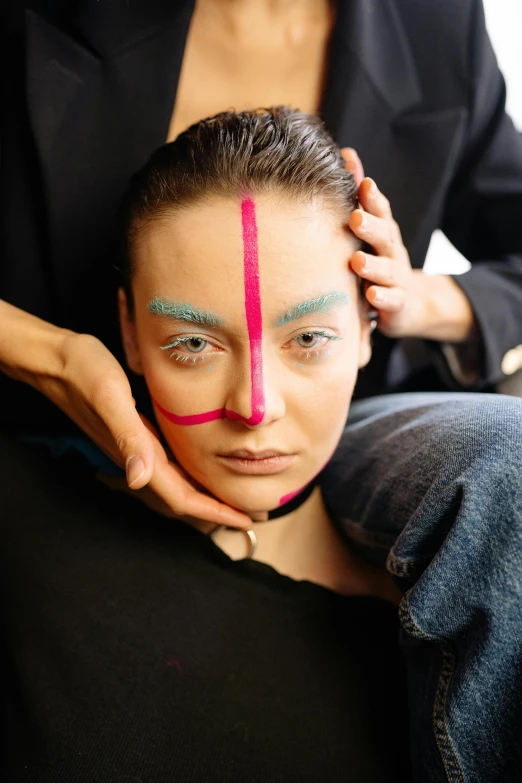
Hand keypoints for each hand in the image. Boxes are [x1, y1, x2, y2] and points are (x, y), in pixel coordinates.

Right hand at [0, 300, 251, 528]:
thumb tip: (139, 480)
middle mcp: (139, 457)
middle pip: (183, 497)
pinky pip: (169, 464)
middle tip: (256, 513)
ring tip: (237, 495)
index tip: (247, 518)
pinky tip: (205, 464)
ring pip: (177, 483)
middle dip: (218, 510)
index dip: (215, 511)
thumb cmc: (83, 371)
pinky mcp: (136, 433)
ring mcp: (137, 447)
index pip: (181, 497)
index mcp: (139, 452)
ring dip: (207, 494)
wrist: (57, 360)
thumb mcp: (109, 396)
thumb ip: (126, 436)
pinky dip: (192, 472)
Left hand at [341, 148, 431, 338]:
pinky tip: (370, 295)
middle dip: (371, 227)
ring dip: (372, 265)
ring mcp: (396, 278)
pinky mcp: (397, 303)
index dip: (373, 198)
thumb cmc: (380, 259)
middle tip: (355, 219)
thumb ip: (361, 196)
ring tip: (356, 260)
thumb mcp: (373, 228)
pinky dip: (381, 297)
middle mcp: (392, 251)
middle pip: (385, 237)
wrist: (409, 303)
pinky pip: (391, 300)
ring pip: (387, 270)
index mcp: (384, 232)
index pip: (381, 211)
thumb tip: (347, 153)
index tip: (363, 183)